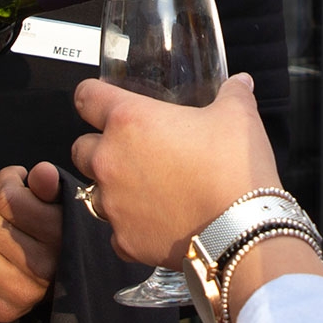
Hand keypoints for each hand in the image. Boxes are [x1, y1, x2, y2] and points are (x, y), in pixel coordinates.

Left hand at [0, 164, 63, 322]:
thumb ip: (49, 183)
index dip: (5, 180)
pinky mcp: (2, 311)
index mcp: (61, 236)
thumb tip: (41, 172)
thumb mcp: (61, 200)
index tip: (14, 182)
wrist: (68, 278)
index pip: (6, 197)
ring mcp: (21, 293)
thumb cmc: (59, 229)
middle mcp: (42, 268)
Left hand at [71, 73, 279, 267]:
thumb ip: (233, 93)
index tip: (100, 100)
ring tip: (148, 188)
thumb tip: (240, 83)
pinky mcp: (124, 239)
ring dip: (114, 188)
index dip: (93, 96)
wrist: (242, 229)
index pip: (86, 97)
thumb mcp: (238, 116)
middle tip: (133, 149)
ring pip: (95, 191)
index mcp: (129, 121)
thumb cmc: (234, 168)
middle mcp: (111, 161)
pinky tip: (158, 220)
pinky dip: (131, 225)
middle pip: (81, 148)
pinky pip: (116, 230)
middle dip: (100, 147)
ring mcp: (114, 204)